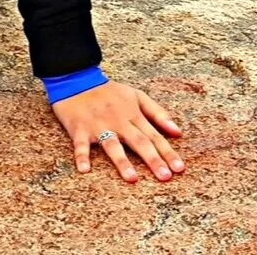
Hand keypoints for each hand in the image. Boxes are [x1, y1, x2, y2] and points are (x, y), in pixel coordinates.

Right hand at [50, 79, 184, 182]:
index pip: (154, 135)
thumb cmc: (109, 91)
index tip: (180, 169)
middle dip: (152, 159)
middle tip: (165, 177)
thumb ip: (157, 113)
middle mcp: (118, 121)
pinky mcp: (79, 128)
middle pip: (138, 141)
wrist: (76, 78)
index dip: (167, 152)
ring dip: (122, 161)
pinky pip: (80, 144)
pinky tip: (84, 169)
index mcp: (132, 114)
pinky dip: (81, 155)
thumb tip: (178, 132)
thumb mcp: (136, 95)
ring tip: (132, 178)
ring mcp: (98, 125)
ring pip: (112, 144)